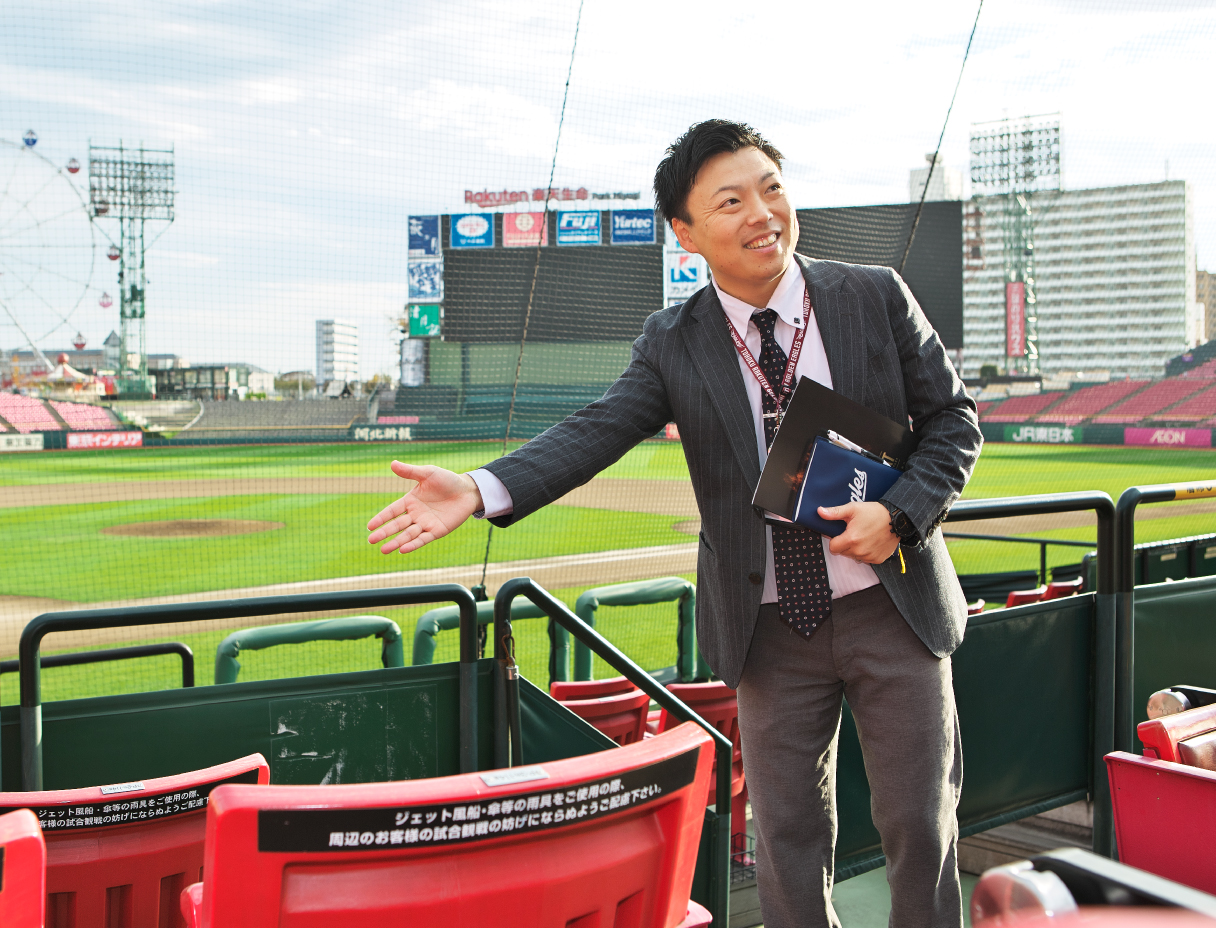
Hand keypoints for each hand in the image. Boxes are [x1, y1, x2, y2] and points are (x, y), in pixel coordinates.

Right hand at [367, 461, 483, 554]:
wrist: (468, 490)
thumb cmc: (447, 480)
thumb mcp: (428, 473)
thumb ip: (410, 471)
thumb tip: (392, 463)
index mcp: (410, 501)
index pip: (392, 511)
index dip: (381, 518)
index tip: (369, 526)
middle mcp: (415, 514)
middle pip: (397, 525)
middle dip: (384, 533)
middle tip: (370, 540)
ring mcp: (426, 523)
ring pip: (407, 535)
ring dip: (395, 542)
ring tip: (383, 550)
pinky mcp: (437, 531)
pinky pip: (423, 539)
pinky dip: (413, 544)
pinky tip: (402, 550)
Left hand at [818, 501, 899, 564]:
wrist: (897, 520)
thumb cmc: (875, 513)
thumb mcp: (853, 509)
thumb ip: (835, 512)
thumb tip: (819, 512)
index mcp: (851, 539)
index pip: (833, 548)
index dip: (835, 540)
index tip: (841, 533)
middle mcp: (859, 551)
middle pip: (843, 552)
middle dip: (845, 544)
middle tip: (854, 532)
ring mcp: (869, 557)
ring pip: (854, 556)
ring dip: (856, 549)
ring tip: (864, 536)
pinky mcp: (878, 560)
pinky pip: (866, 559)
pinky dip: (866, 553)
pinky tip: (871, 542)